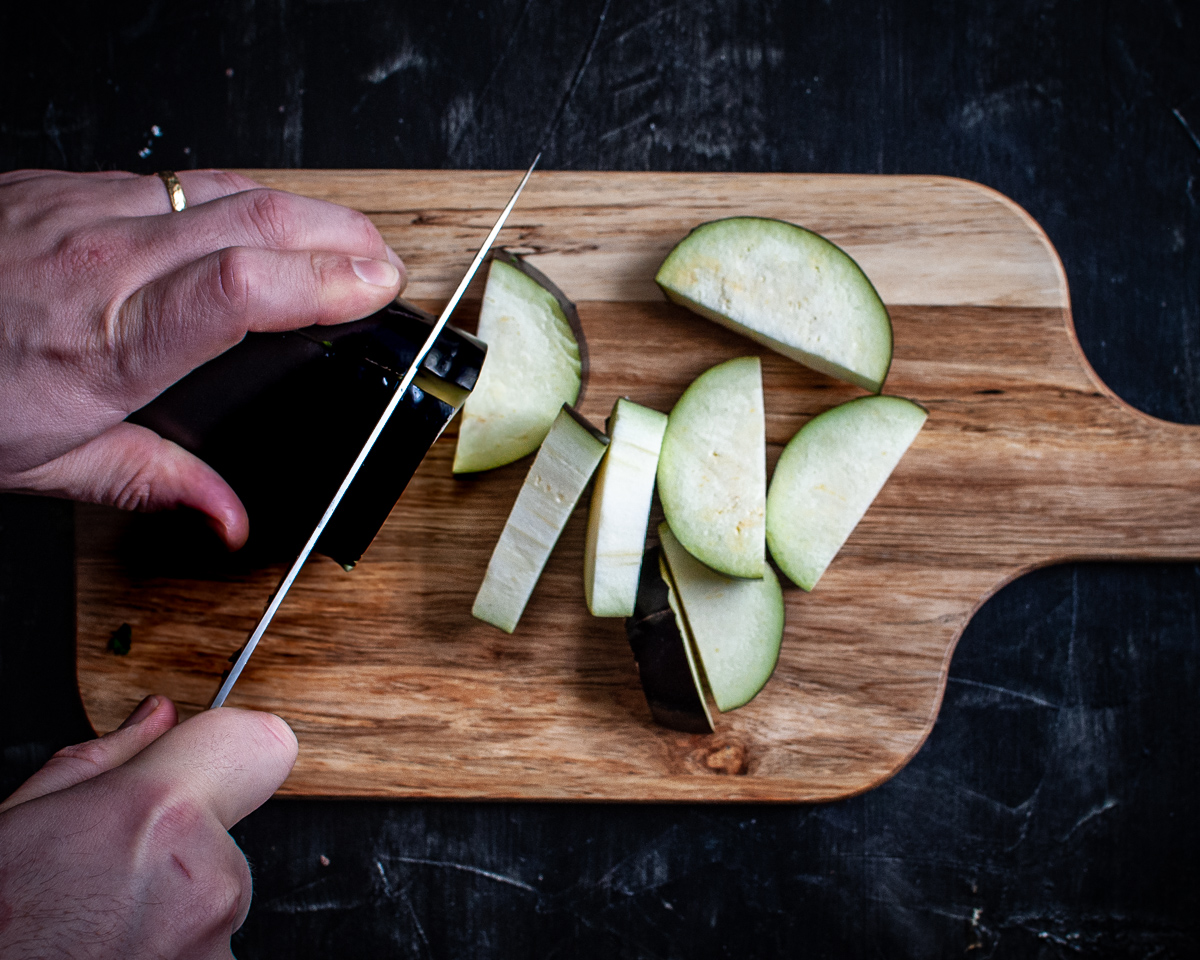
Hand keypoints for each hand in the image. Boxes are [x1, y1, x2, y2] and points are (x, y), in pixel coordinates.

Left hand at [0, 169, 406, 547]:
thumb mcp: (51, 462)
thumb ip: (158, 485)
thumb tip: (228, 521)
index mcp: (109, 340)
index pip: (239, 288)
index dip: (324, 281)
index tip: (377, 289)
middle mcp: (103, 261)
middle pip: (254, 217)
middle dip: (342, 234)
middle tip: (385, 264)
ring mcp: (84, 209)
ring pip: (223, 187)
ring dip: (301, 210)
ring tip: (343, 239)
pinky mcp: (67, 186)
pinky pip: (177, 180)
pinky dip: (238, 198)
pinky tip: (256, 221)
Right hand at [0, 696, 296, 958]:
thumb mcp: (19, 821)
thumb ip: (107, 759)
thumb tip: (157, 718)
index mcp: (163, 816)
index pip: (262, 745)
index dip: (229, 748)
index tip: (204, 763)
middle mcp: (207, 879)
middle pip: (226, 831)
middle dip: (178, 844)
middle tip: (107, 873)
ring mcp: (216, 943)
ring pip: (216, 894)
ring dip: (174, 904)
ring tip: (100, 922)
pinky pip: (210, 944)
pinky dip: (171, 946)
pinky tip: (112, 950)